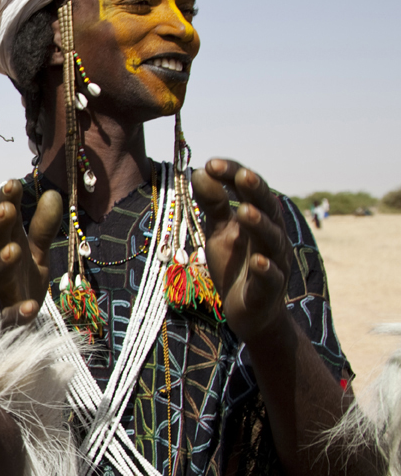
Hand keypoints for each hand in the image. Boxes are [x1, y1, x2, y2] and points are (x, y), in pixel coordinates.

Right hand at [0, 179, 62, 324]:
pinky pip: (11, 318)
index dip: (6, 203)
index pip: (3, 223)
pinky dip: (20, 312)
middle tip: (5, 209)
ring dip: (2, 264)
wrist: (15, 331)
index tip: (12, 182)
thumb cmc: (21, 285)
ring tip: (13, 250)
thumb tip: (53, 193)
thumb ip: (43, 228)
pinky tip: (32, 307)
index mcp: (3, 248)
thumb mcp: (36, 255)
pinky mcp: (7, 323)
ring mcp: (0, 296)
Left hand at [192, 159, 293, 343]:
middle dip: (255, 191)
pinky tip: (259, 260)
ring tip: (245, 211)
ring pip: (272, 241)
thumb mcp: (219, 231)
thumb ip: (212, 204)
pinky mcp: (269, 290)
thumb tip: (200, 171)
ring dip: (260, 225)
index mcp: (258, 219)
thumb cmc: (236, 265)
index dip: (233, 176)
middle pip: (268, 209)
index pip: (248, 190)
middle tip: (242, 175)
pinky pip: (271, 278)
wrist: (250, 312)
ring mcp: (274, 263)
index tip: (211, 163)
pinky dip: (266, 268)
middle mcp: (271, 237)